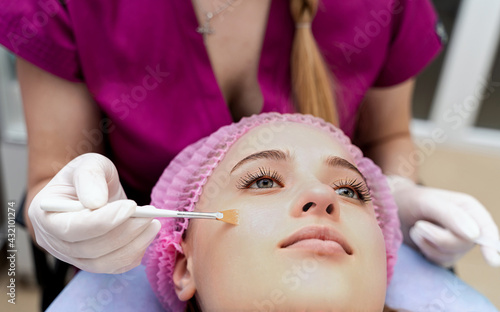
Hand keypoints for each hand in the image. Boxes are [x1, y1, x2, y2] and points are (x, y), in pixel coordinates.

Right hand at [28, 153, 160, 273]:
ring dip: (133, 245)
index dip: (102, 222)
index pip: (71, 229)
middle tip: (150, 215)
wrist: (92, 190)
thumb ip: (90, 177)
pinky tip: (147, 235)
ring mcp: (72, 256)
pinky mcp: (92, 262)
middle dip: (124, 232)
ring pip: (103, 262)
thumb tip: (95, 202)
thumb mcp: (89, 164)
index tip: (130, 207)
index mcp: (45, 214)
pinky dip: (134, 253)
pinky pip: (114, 267)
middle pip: (90, 249)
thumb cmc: (88, 176)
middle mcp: (53, 241)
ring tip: (154, 224)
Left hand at [387, 175, 499, 267]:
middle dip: (438, 237)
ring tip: (418, 227)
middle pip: (463, 244)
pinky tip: (419, 238)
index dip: (491, 245)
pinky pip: (439, 261)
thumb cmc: (410, 200)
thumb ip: (449, 214)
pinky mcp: (445, 255)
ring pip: (450, 255)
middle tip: (419, 225)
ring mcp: (458, 243)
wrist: (392, 210)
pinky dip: (425, 250)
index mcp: (469, 209)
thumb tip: (474, 234)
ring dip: (427, 242)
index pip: (486, 229)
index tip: (492, 260)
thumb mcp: (426, 201)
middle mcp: (469, 226)